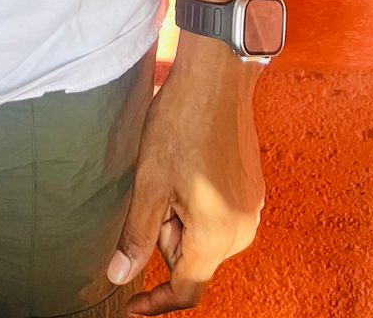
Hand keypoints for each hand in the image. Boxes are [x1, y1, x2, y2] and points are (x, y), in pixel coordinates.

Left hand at [105, 44, 265, 312]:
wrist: (217, 78)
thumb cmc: (180, 124)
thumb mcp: (149, 181)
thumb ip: (137, 235)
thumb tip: (120, 276)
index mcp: (216, 235)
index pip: (187, 289)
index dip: (156, 302)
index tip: (129, 306)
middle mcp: (242, 230)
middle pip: (194, 258)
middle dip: (167, 237)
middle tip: (152, 191)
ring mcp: (252, 209)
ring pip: (205, 236)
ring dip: (181, 218)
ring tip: (169, 174)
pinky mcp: (252, 190)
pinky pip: (220, 215)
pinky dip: (197, 204)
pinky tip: (186, 168)